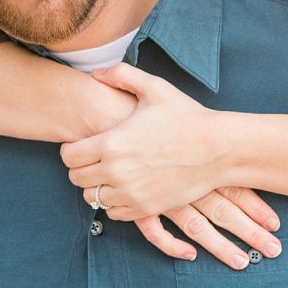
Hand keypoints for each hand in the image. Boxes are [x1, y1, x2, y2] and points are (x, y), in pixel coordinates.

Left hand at [60, 63, 229, 216]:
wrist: (218, 149)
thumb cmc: (187, 117)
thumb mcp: (154, 87)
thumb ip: (120, 75)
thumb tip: (95, 74)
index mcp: (112, 144)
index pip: (69, 157)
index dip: (72, 149)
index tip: (83, 144)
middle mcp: (116, 173)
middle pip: (76, 179)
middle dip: (81, 168)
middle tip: (95, 158)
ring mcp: (131, 194)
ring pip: (92, 198)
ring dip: (96, 187)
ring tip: (110, 173)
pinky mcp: (146, 209)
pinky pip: (113, 213)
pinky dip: (114, 202)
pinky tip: (125, 187)